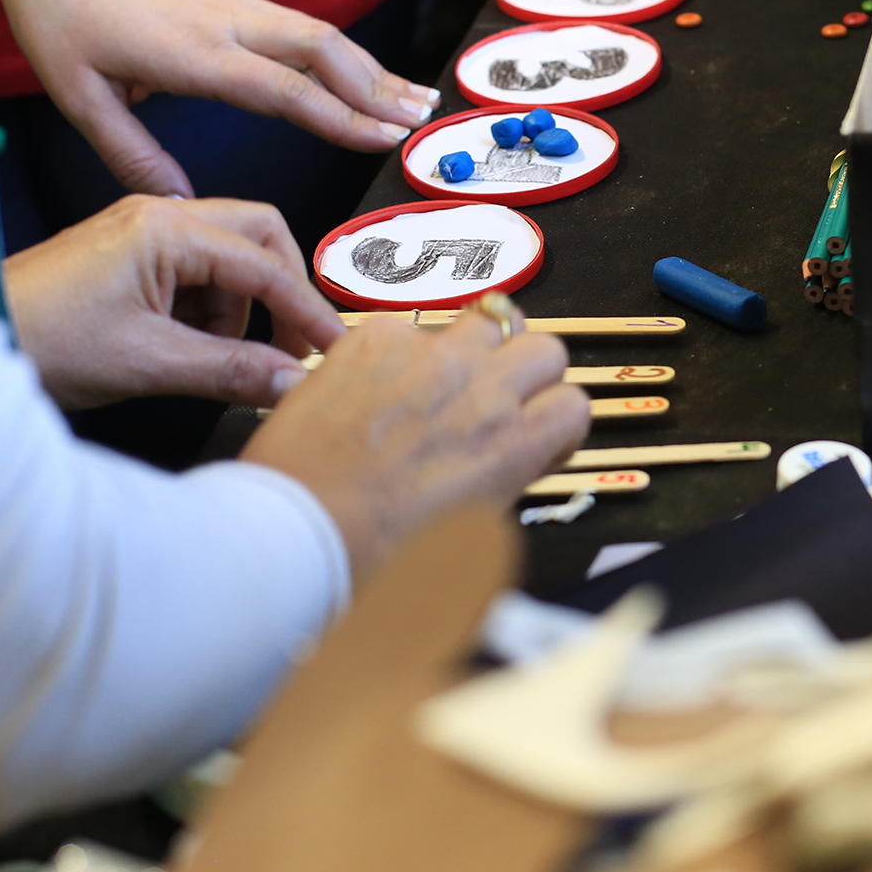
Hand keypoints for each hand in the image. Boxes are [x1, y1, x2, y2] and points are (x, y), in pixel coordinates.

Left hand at [0, 0, 436, 197]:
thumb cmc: (58, 20)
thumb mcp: (77, 98)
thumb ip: (133, 156)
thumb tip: (187, 207)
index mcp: (190, 51)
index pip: (282, 89)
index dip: (340, 117)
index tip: (385, 140)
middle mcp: (225, 21)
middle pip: (323, 51)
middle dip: (379, 88)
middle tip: (424, 122)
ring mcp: (236, 3)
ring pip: (322, 35)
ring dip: (373, 69)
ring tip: (419, 100)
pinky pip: (305, 27)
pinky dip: (346, 54)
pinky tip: (368, 75)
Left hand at [3, 195, 345, 409]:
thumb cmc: (39, 340)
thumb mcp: (148, 363)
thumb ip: (231, 369)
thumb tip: (292, 381)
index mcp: (166, 228)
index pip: (265, 264)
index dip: (307, 311)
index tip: (333, 349)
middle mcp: (159, 215)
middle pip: (260, 234)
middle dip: (283, 289)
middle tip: (289, 345)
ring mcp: (143, 230)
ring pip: (231, 254)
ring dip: (241, 307)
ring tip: (215, 357)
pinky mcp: (131, 253)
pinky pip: (197, 270)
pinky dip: (209, 309)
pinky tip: (187, 347)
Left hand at [242, 307, 589, 579]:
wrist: (296, 529)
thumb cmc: (376, 551)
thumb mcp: (472, 536)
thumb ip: (504, 480)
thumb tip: (509, 460)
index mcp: (513, 446)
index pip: (575, 403)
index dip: (552, 419)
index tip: (532, 431)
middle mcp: (482, 390)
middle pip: (544, 349)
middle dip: (525, 372)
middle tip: (492, 398)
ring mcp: (429, 356)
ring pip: (487, 320)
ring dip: (474, 347)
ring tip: (439, 379)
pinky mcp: (376, 338)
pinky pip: (411, 325)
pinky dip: (403, 350)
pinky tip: (377, 386)